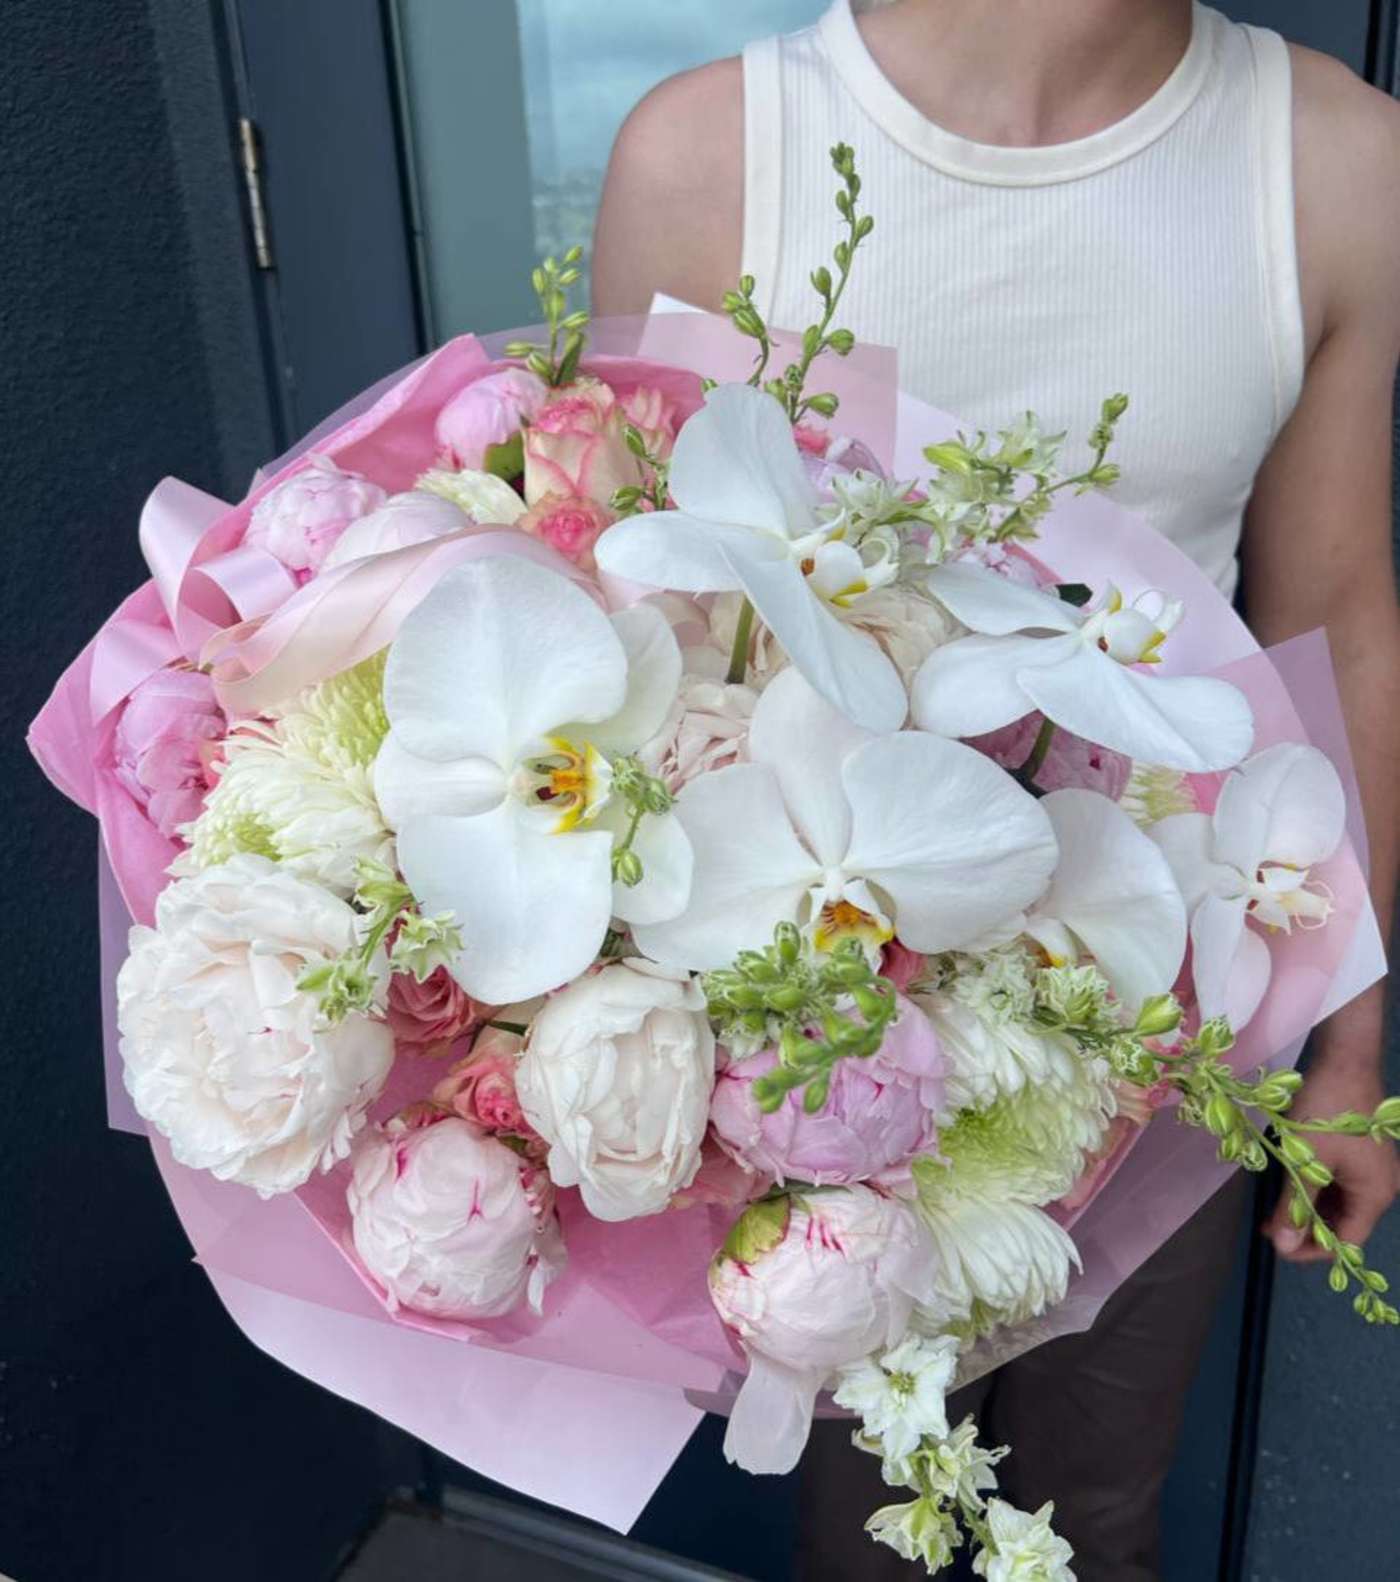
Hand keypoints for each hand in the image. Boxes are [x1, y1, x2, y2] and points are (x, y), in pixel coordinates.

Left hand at [1264, 1036, 1399, 1262]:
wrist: (1344, 1059)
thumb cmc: (1328, 1109)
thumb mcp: (1306, 1159)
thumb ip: (1294, 1205)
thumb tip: (1283, 1245)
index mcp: (1376, 1195)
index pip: (1346, 1243)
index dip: (1311, 1250)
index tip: (1276, 1246)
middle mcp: (1380, 1189)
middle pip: (1343, 1226)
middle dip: (1306, 1230)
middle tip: (1269, 1230)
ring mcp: (1372, 1172)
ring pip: (1338, 1206)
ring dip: (1307, 1211)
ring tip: (1272, 1215)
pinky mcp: (1360, 1157)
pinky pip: (1338, 1185)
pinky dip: (1313, 1191)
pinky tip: (1287, 1191)